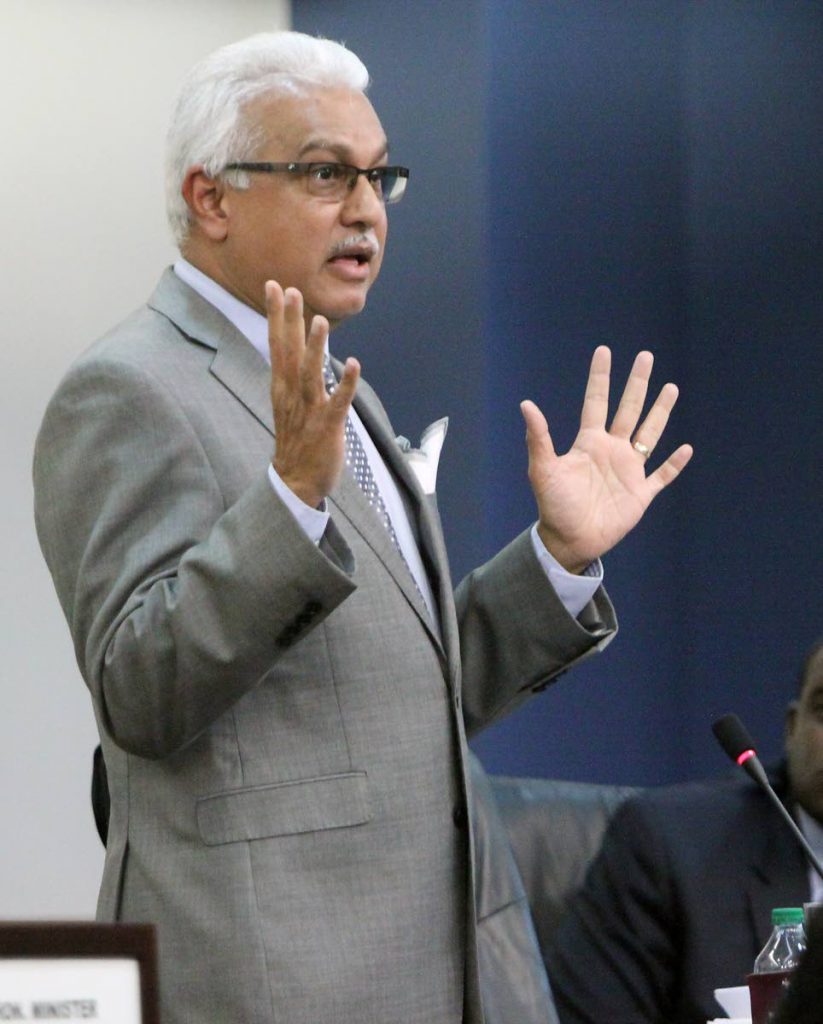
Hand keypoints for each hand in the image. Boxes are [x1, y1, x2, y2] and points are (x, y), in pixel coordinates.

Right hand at [266, 282, 359, 507]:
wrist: (296, 482)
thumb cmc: (296, 442)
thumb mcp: (288, 404)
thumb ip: (293, 377)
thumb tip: (299, 350)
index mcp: (282, 388)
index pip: (276, 345)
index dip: (275, 316)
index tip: (274, 286)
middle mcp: (292, 395)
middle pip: (287, 352)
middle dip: (288, 321)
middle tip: (289, 290)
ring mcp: (309, 411)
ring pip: (310, 374)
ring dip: (315, 347)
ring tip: (319, 321)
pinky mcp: (328, 427)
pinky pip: (338, 403)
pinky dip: (346, 384)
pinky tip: (355, 365)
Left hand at [521, 346, 692, 572]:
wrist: (569, 540)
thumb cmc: (553, 505)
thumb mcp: (542, 470)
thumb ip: (538, 438)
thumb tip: (526, 404)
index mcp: (588, 442)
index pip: (596, 401)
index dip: (600, 377)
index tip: (604, 351)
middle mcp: (611, 450)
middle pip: (628, 409)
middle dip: (637, 384)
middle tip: (646, 356)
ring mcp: (628, 471)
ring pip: (650, 434)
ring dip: (661, 412)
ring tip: (671, 388)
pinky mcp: (640, 494)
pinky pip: (662, 475)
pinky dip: (674, 464)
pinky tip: (686, 448)